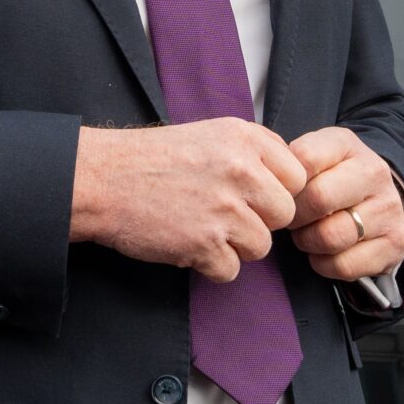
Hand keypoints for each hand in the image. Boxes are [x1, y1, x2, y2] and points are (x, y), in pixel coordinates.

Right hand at [70, 119, 307, 281]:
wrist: (105, 179)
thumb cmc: (154, 158)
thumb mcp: (211, 133)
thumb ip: (255, 151)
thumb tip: (291, 176)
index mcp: (245, 139)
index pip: (298, 177)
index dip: (277, 190)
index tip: (254, 194)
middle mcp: (241, 171)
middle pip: (285, 214)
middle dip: (260, 220)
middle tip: (227, 214)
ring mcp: (224, 210)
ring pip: (262, 246)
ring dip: (235, 245)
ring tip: (203, 226)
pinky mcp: (204, 245)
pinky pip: (231, 270)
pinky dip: (211, 265)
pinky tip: (189, 243)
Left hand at [285, 126, 403, 281]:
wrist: (377, 198)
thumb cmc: (332, 178)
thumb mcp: (312, 157)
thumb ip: (288, 161)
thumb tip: (266, 181)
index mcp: (348, 144)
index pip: (304, 159)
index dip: (284, 183)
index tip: (284, 193)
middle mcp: (375, 173)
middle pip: (318, 199)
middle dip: (295, 217)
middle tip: (292, 220)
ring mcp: (389, 209)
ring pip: (330, 237)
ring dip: (308, 242)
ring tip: (308, 234)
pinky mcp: (395, 244)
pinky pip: (344, 266)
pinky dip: (325, 264)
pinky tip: (325, 252)